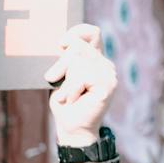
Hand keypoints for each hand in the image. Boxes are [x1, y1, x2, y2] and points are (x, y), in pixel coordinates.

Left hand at [45, 23, 115, 147]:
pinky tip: (74, 100)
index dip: (76, 33)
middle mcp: (105, 64)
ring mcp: (109, 74)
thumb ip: (66, 58)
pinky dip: (71, 90)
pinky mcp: (108, 85)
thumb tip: (65, 42)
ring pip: (77, 62)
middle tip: (54, 80)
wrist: (72, 130)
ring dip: (66, 83)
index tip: (61, 44)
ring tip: (69, 96)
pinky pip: (81, 76)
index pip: (92, 32)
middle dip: (60, 65)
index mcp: (95, 59)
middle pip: (78, 47)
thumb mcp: (61, 76)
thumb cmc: (65, 104)